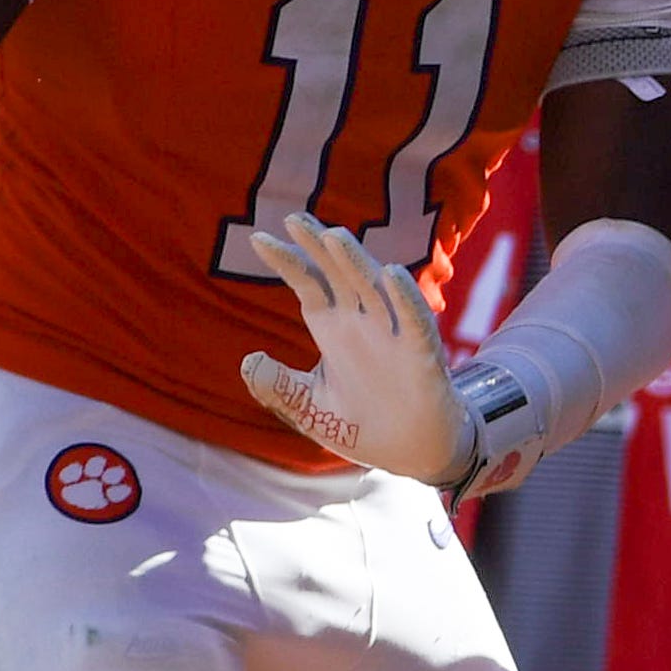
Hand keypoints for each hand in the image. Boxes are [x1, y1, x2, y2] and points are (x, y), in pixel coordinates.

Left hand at [241, 213, 474, 484]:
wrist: (411, 450)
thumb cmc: (361, 423)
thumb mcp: (309, 408)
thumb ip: (279, 387)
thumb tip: (249, 360)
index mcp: (333, 328)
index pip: (308, 284)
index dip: (287, 261)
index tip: (257, 239)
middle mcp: (362, 321)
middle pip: (338, 274)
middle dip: (317, 247)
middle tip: (293, 219)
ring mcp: (392, 333)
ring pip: (373, 288)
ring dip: (354, 263)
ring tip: (333, 238)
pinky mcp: (421, 353)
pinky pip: (413, 320)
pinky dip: (404, 298)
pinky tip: (391, 274)